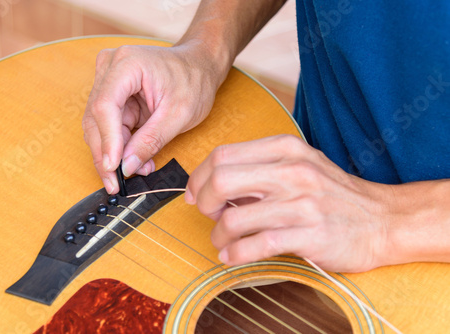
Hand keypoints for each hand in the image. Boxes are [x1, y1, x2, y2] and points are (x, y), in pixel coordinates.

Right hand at [82, 43, 223, 193]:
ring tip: (138, 170)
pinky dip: (120, 146)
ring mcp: (108, 80)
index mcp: (127, 63)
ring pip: (98, 126)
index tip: (114, 168)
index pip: (105, 106)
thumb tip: (127, 167)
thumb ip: (151, 141)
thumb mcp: (178, 114)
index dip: (108, 141)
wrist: (199, 65)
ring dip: (114, 153)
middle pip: (96, 118)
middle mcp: (110, 67)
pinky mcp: (113, 94)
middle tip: (117, 183)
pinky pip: (109, 125)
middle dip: (107, 154)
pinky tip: (136, 160)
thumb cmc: (194, 80)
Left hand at [185, 135, 390, 272]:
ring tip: (223, 240)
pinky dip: (234, 253)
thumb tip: (213, 185)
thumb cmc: (332, 194)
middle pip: (221, 179)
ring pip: (234, 218)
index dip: (199, 177)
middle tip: (209, 214)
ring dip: (218, 233)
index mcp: (285, 148)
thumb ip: (259, 169)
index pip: (222, 155)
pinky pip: (256, 245)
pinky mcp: (309, 234)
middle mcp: (292, 171)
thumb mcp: (299, 165)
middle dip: (204, 201)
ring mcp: (302, 203)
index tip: (196, 194)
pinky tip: (231, 255)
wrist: (382, 219)